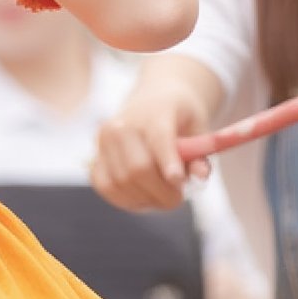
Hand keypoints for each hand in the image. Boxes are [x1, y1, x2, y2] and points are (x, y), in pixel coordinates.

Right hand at [92, 88, 205, 211]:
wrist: (153, 99)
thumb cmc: (179, 116)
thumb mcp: (198, 127)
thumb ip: (200, 152)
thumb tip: (201, 176)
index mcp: (153, 112)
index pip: (158, 138)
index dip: (168, 163)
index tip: (180, 183)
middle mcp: (123, 125)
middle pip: (138, 167)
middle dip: (161, 192)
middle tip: (178, 199)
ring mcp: (105, 140)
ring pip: (121, 182)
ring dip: (145, 200)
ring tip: (161, 198)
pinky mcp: (96, 155)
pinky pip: (104, 186)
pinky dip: (124, 199)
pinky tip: (141, 198)